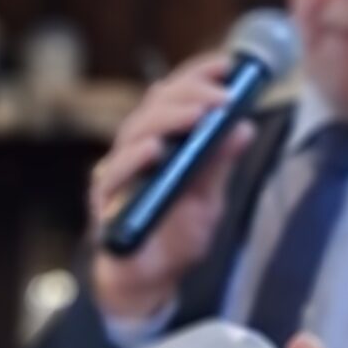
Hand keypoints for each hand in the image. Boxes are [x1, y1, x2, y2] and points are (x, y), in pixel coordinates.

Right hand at [88, 54, 259, 324]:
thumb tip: (244, 128)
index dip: (198, 74)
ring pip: (133, 131)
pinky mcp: (103, 202)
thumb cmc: (174, 236)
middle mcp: (135, 150)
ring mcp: (117, 174)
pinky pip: (113, 175)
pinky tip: (155, 149)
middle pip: (154, 106)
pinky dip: (133, 159)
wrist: (149, 281)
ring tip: (198, 114)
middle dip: (190, 93)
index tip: (229, 66)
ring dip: (167, 119)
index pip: (174, 95)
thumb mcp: (208, 199)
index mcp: (161, 140)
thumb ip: (220, 165)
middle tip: (223, 95)